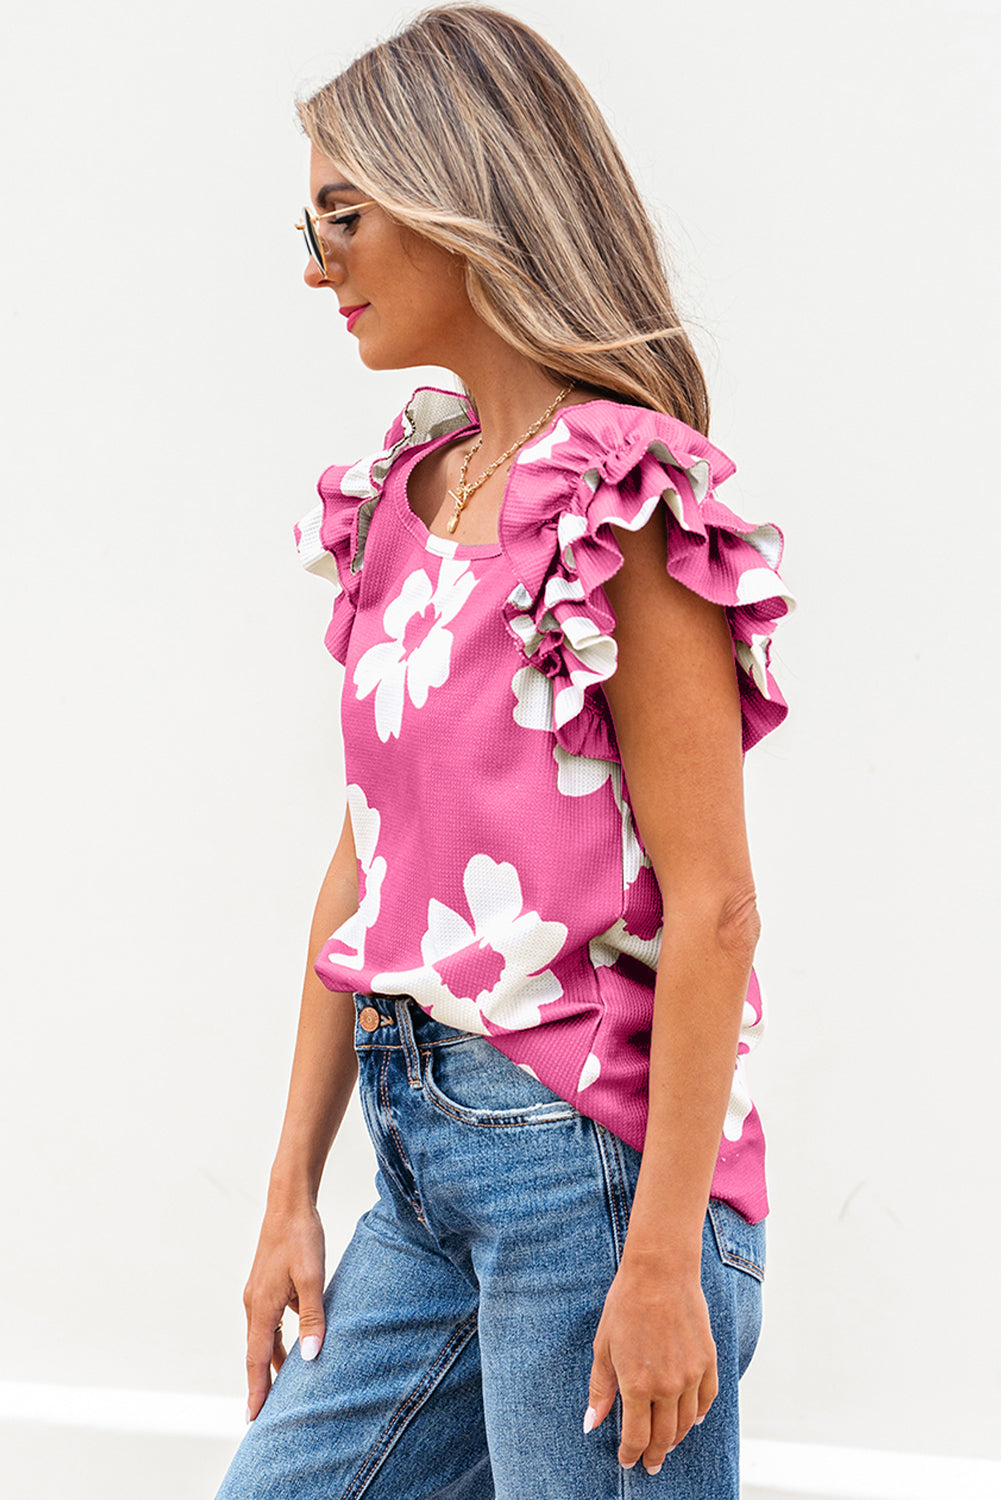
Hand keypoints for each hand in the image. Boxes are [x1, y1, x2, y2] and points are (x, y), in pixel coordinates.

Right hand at [242, 1199, 325, 1421]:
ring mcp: (258, 1294)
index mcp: (261, 1307)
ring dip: (272, 1361)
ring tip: (283, 1387)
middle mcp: (254, 1304)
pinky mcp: (267, 1286)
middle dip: (261, 1383)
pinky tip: (295, 1346)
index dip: (257, 1390)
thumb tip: (310, 1356)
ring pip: (264, 1337)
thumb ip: (312, 1317)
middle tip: (265, 1415)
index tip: (253, 1419)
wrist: (289, 1203)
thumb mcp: (312, 1278)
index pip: (257, 1359)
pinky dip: (278, 1340)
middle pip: (256, 1353)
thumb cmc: (301, 1237)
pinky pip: (271, 1322)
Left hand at [585, 1259, 717, 1474]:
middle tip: (650, 1464)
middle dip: (655, 1455)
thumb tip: (592, 1423)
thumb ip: (600, 1389)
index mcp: (638, 1385)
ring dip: (676, 1438)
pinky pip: (707, 1399)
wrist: (660, 1272)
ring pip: (687, 1423)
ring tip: (667, 1444)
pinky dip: (700, 1415)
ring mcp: (691, 1374)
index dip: (631, 1454)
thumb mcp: (603, 1347)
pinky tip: (692, 1419)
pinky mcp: (708, 1360)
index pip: (637, 1437)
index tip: (628, 1461)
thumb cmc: (626, 1305)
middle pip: (664, 1437)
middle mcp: (668, 1386)